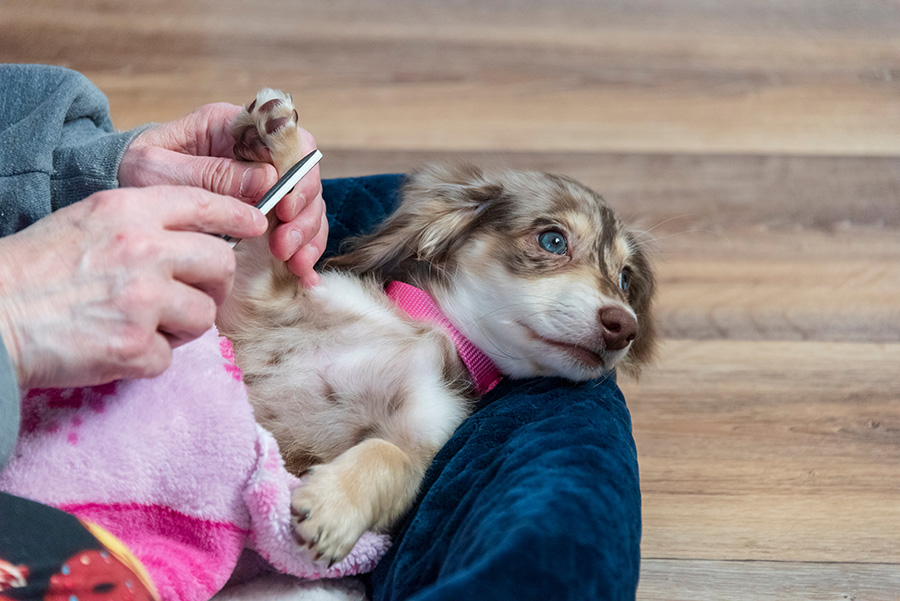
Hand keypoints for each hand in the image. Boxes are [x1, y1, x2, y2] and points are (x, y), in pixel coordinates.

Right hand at [0, 186, 265, 389]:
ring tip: (142, 324)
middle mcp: (143, 249)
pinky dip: (149, 358)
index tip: (256, 223)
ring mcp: (143, 300)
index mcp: (128, 211)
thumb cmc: (35, 270)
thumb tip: (197, 237)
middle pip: (222, 264)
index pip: (203, 204)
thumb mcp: (87, 220)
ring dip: (182, 326)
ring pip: (205, 316)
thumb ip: (143, 222)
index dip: (237, 214)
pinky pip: (170, 357)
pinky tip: (116, 347)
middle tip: (190, 294)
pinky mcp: (135, 347)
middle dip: (213, 284)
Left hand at [118, 103, 326, 285]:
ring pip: (308, 203)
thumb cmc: (133, 171)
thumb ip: (211, 174)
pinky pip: (297, 227)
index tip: (285, 208)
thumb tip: (267, 181)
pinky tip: (303, 274)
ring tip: (291, 262)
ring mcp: (265, 183)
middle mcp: (257, 152)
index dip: (297, 172)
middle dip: (304, 211)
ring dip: (307, 234)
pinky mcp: (265, 211)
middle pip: (306, 174)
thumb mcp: (158, 170)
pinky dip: (305, 249)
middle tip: (283, 245)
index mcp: (234, 127)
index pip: (288, 138)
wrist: (118, 191)